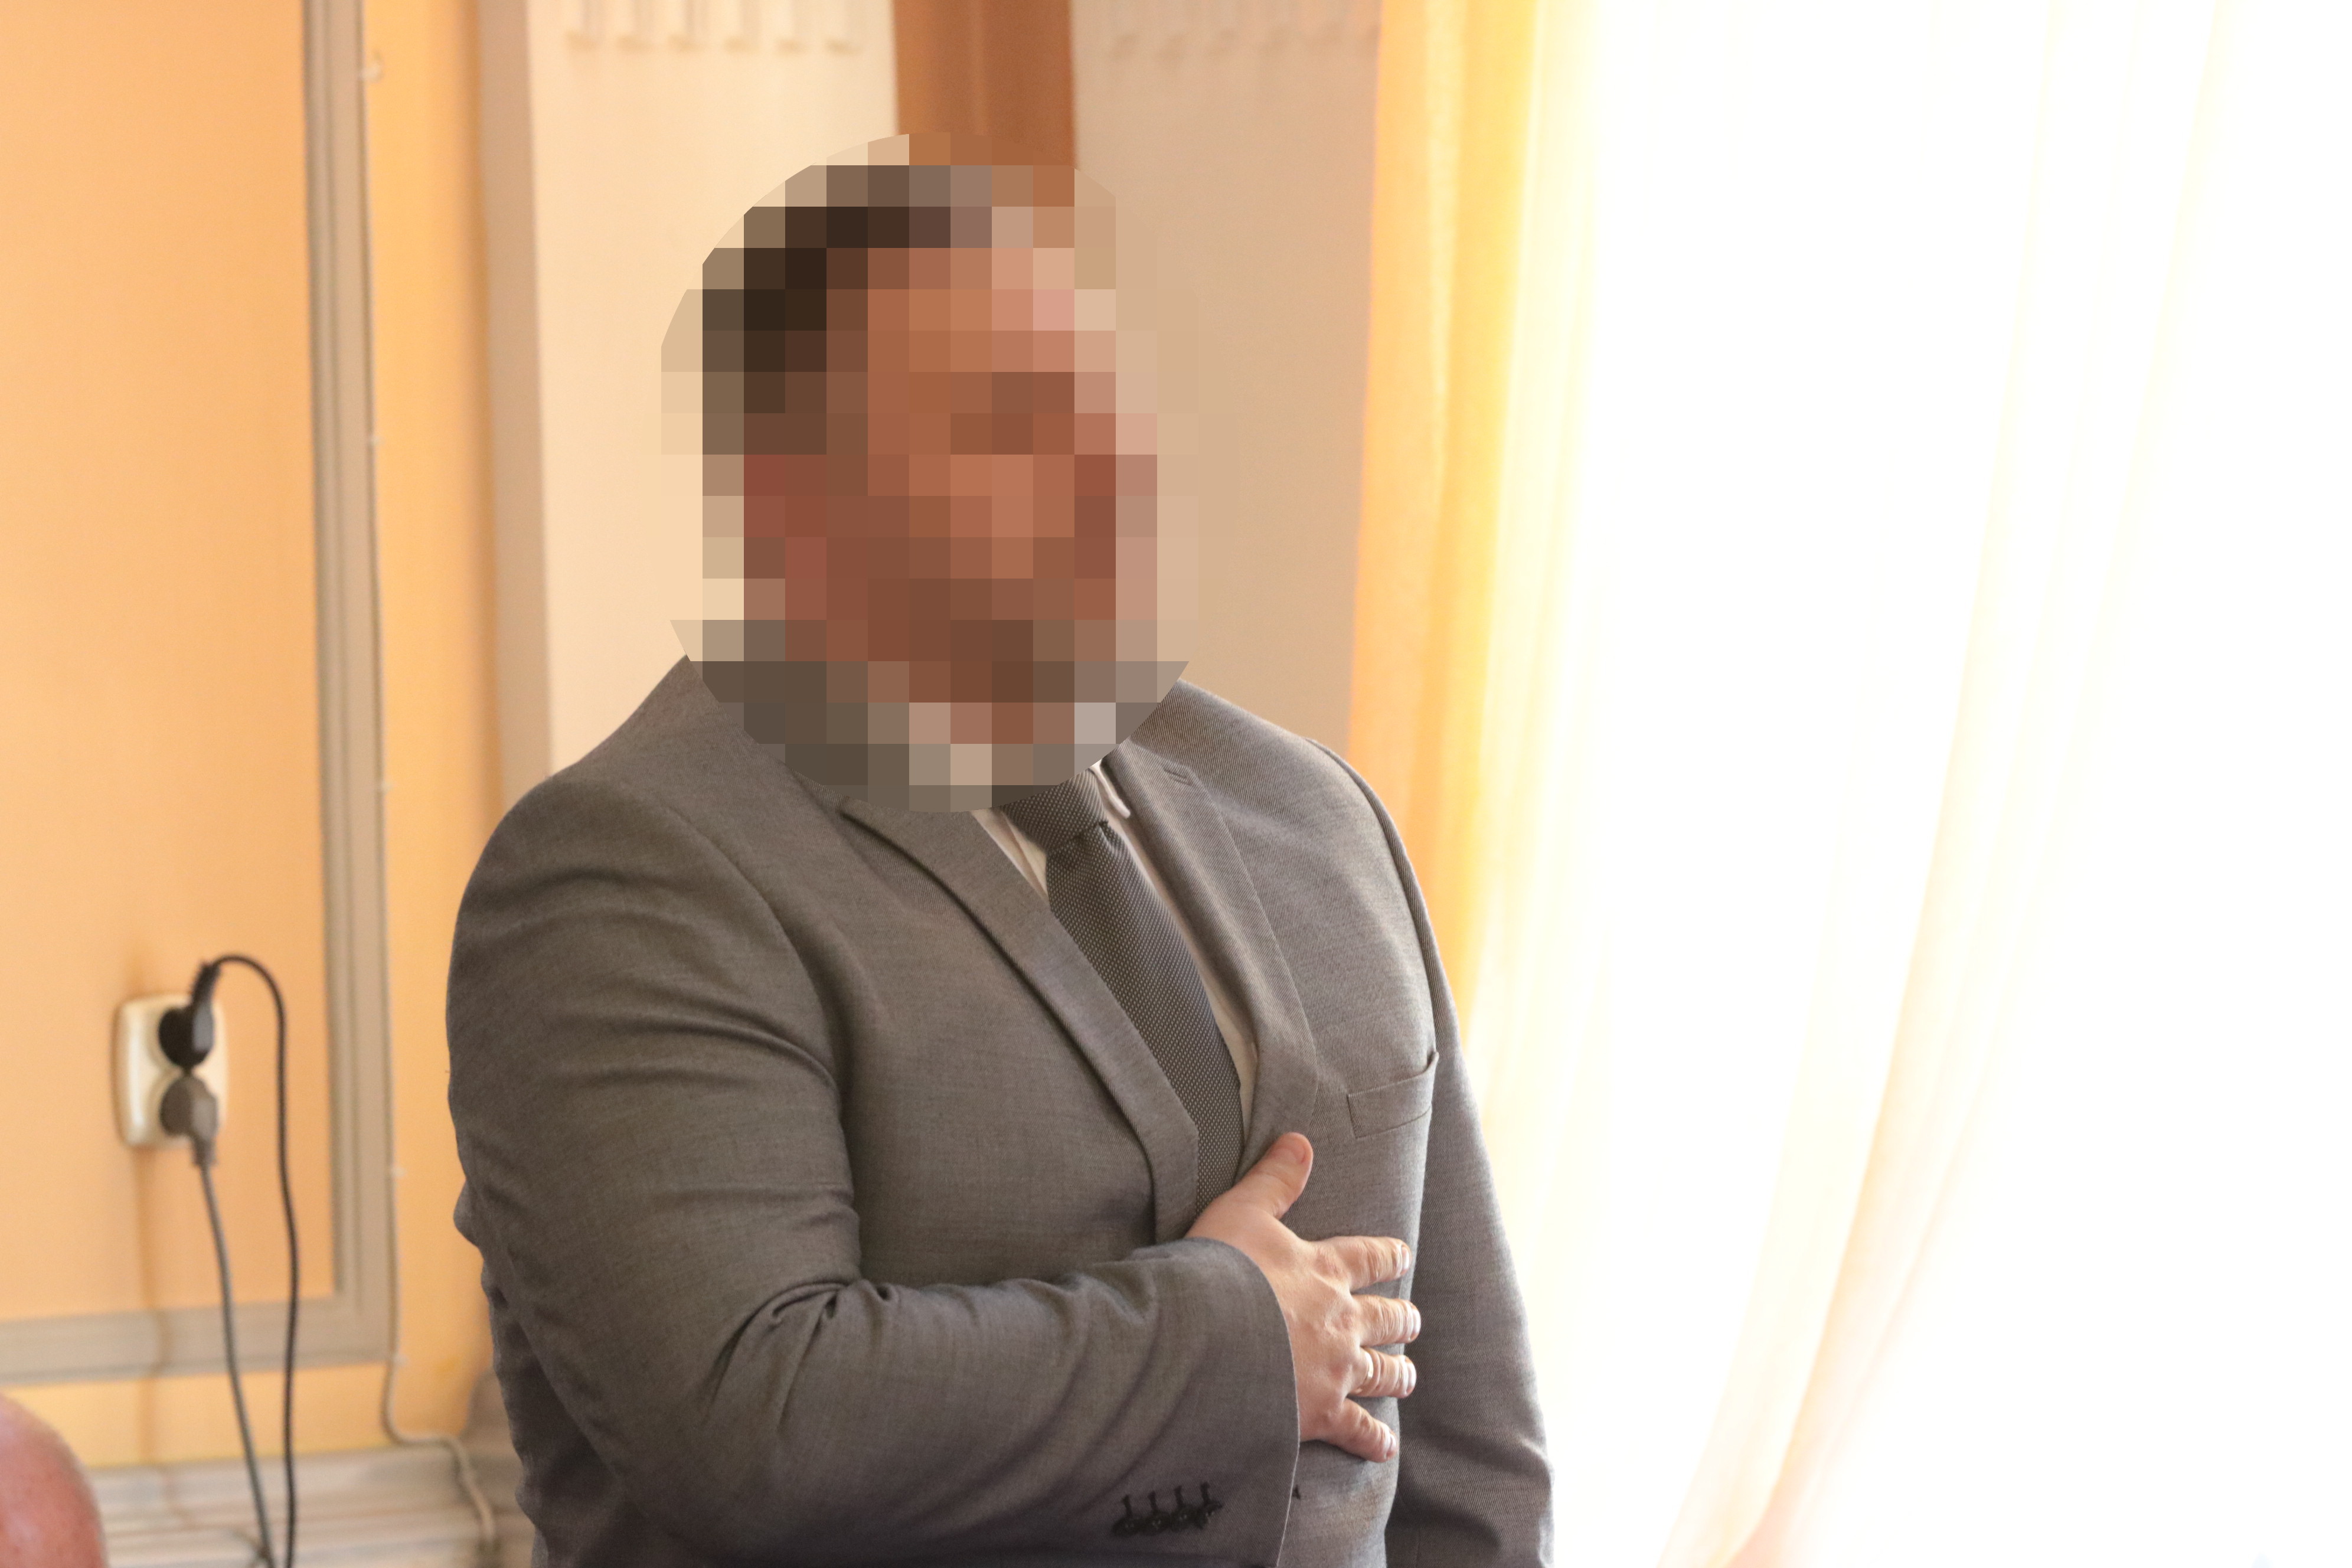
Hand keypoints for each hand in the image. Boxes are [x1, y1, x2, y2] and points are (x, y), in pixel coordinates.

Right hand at [1186, 1132, 1418, 1461]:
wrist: (1206, 1340)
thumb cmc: (1217, 1272)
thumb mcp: (1241, 1211)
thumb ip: (1274, 1180)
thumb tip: (1300, 1141)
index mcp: (1325, 1270)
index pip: (1370, 1257)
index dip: (1388, 1255)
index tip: (1403, 1255)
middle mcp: (1341, 1320)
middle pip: (1387, 1319)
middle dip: (1401, 1319)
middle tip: (1412, 1320)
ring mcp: (1336, 1369)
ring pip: (1382, 1373)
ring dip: (1398, 1373)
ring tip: (1407, 1375)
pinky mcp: (1322, 1413)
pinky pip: (1359, 1431)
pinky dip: (1375, 1440)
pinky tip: (1386, 1447)